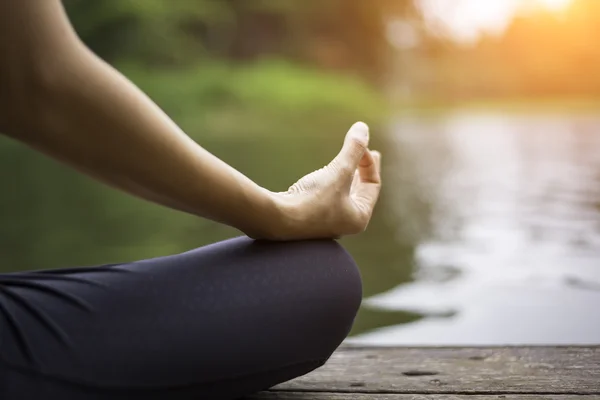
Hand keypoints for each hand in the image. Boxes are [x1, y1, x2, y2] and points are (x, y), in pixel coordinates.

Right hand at [264, 122, 381, 239]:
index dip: (369, 162)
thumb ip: (353, 149)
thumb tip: (362, 127)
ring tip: (350, 163)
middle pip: (360, 191)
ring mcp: (327, 222)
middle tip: (369, 153)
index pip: (372, 185)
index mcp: (359, 217)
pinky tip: (326, 176)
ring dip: (346, 175)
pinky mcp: (309, 217)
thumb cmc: (312, 200)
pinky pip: (328, 196)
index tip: (359, 145)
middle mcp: (345, 223)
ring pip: (344, 194)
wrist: (278, 219)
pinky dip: (331, 182)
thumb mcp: (339, 171)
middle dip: (362, 169)